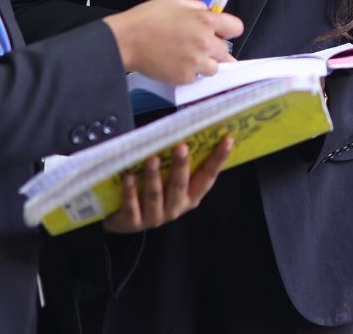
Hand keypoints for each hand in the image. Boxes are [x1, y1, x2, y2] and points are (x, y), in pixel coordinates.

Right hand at [102, 0, 243, 80]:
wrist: (127, 40)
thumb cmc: (147, 19)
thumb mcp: (176, 2)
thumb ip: (197, 8)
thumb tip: (208, 12)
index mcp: (205, 21)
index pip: (236, 28)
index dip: (229, 29)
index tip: (223, 31)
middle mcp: (205, 43)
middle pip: (226, 51)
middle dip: (214, 48)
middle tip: (197, 45)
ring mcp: (196, 62)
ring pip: (214, 68)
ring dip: (205, 63)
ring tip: (187, 56)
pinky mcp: (185, 77)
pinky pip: (196, 78)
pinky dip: (189, 72)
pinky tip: (176, 63)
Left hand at [103, 138, 233, 233]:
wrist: (125, 221)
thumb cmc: (153, 192)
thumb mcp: (169, 180)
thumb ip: (178, 163)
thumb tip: (187, 128)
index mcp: (190, 196)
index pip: (208, 176)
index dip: (218, 159)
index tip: (228, 140)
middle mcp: (176, 208)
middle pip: (180, 186)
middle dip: (181, 166)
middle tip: (181, 147)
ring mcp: (155, 217)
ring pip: (156, 196)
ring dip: (154, 177)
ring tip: (152, 160)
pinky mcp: (134, 223)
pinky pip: (132, 207)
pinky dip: (130, 192)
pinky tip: (128, 177)